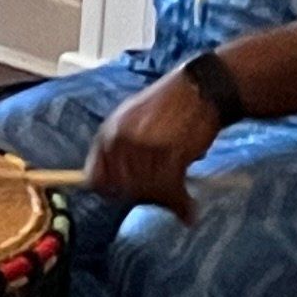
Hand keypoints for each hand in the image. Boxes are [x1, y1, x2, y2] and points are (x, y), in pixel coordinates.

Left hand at [84, 65, 228, 214]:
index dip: (111, 191)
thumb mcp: (131, 119)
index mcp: (108, 132)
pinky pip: (170, 188)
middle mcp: (121, 140)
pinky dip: (180, 203)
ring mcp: (144, 146)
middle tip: (159, 198)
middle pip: (122, 187)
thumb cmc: (169, 105)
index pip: (96, 177)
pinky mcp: (171, 152)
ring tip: (178, 201)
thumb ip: (118, 147)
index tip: (126, 196)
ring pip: (147, 190)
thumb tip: (107, 182)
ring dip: (164, 200)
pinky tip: (187, 208)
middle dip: (142, 196)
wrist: (200, 88)